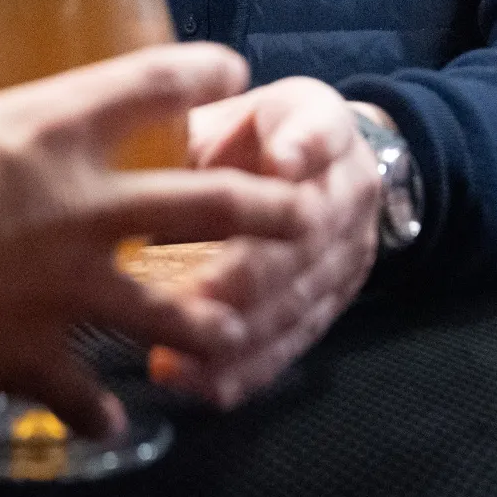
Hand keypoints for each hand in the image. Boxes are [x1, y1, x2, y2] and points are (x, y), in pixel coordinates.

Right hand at [0, 44, 315, 437]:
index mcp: (42, 129)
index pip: (150, 82)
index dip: (202, 72)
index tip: (232, 73)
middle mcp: (75, 205)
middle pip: (205, 203)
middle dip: (267, 209)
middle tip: (303, 213)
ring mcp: (65, 286)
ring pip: (175, 310)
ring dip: (213, 323)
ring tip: (237, 332)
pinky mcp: (35, 356)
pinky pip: (87, 393)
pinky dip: (99, 411)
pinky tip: (111, 421)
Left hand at [153, 77, 381, 407]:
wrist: (312, 161)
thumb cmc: (247, 133)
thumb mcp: (228, 109)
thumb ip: (197, 129)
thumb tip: (145, 154)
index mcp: (324, 124)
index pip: (324, 131)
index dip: (304, 147)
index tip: (278, 160)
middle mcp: (351, 187)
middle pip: (310, 232)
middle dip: (250, 269)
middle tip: (192, 297)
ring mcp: (351, 249)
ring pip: (302, 296)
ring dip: (242, 332)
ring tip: (177, 356)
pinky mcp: (336, 300)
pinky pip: (298, 337)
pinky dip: (252, 367)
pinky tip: (206, 387)